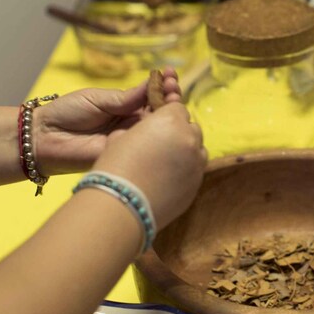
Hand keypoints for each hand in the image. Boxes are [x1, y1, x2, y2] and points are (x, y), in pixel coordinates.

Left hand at [34, 68, 181, 174]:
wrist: (44, 137)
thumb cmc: (67, 113)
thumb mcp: (98, 98)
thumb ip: (126, 97)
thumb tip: (153, 86)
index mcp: (125, 108)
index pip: (151, 96)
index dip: (163, 86)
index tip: (171, 74)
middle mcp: (132, 124)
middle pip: (160, 112)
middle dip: (172, 97)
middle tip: (174, 86)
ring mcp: (131, 140)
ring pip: (158, 128)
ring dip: (169, 112)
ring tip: (174, 96)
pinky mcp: (127, 155)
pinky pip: (147, 145)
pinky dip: (158, 133)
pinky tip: (167, 121)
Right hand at [91, 103, 206, 228]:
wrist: (122, 205)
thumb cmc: (115, 166)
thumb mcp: (121, 136)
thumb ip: (141, 128)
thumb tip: (146, 132)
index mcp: (171, 120)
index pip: (177, 108)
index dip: (165, 116)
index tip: (154, 127)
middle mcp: (190, 138)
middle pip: (191, 128)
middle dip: (178, 132)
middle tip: (159, 146)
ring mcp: (197, 163)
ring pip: (198, 149)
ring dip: (186, 151)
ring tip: (165, 164)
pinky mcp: (198, 184)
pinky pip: (196, 170)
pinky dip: (186, 170)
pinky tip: (168, 179)